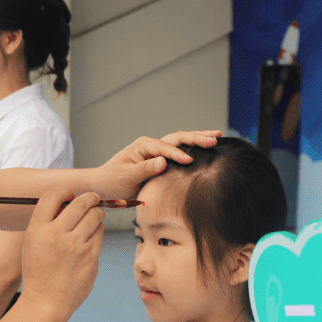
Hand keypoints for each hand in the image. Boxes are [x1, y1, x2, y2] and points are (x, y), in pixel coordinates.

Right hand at [18, 188, 103, 320]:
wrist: (46, 301)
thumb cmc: (39, 271)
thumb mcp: (32, 243)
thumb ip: (47, 222)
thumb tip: (69, 201)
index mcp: (37, 229)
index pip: (53, 196)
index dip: (65, 191)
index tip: (70, 193)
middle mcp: (56, 235)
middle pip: (80, 202)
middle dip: (89, 197)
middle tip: (93, 199)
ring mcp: (75, 246)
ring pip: (95, 215)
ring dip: (96, 213)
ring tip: (93, 217)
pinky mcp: (90, 256)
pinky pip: (100, 233)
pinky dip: (97, 231)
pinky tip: (91, 236)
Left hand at [92, 130, 221, 198]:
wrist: (105, 184)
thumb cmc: (113, 180)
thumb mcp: (127, 176)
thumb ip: (145, 169)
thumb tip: (163, 161)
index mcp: (143, 145)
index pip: (165, 147)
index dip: (178, 154)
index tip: (190, 162)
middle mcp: (152, 145)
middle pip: (178, 138)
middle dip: (196, 138)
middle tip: (214, 140)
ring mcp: (158, 151)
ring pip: (181, 141)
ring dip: (199, 139)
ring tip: (217, 137)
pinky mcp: (161, 159)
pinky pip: (180, 151)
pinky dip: (193, 148)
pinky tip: (207, 147)